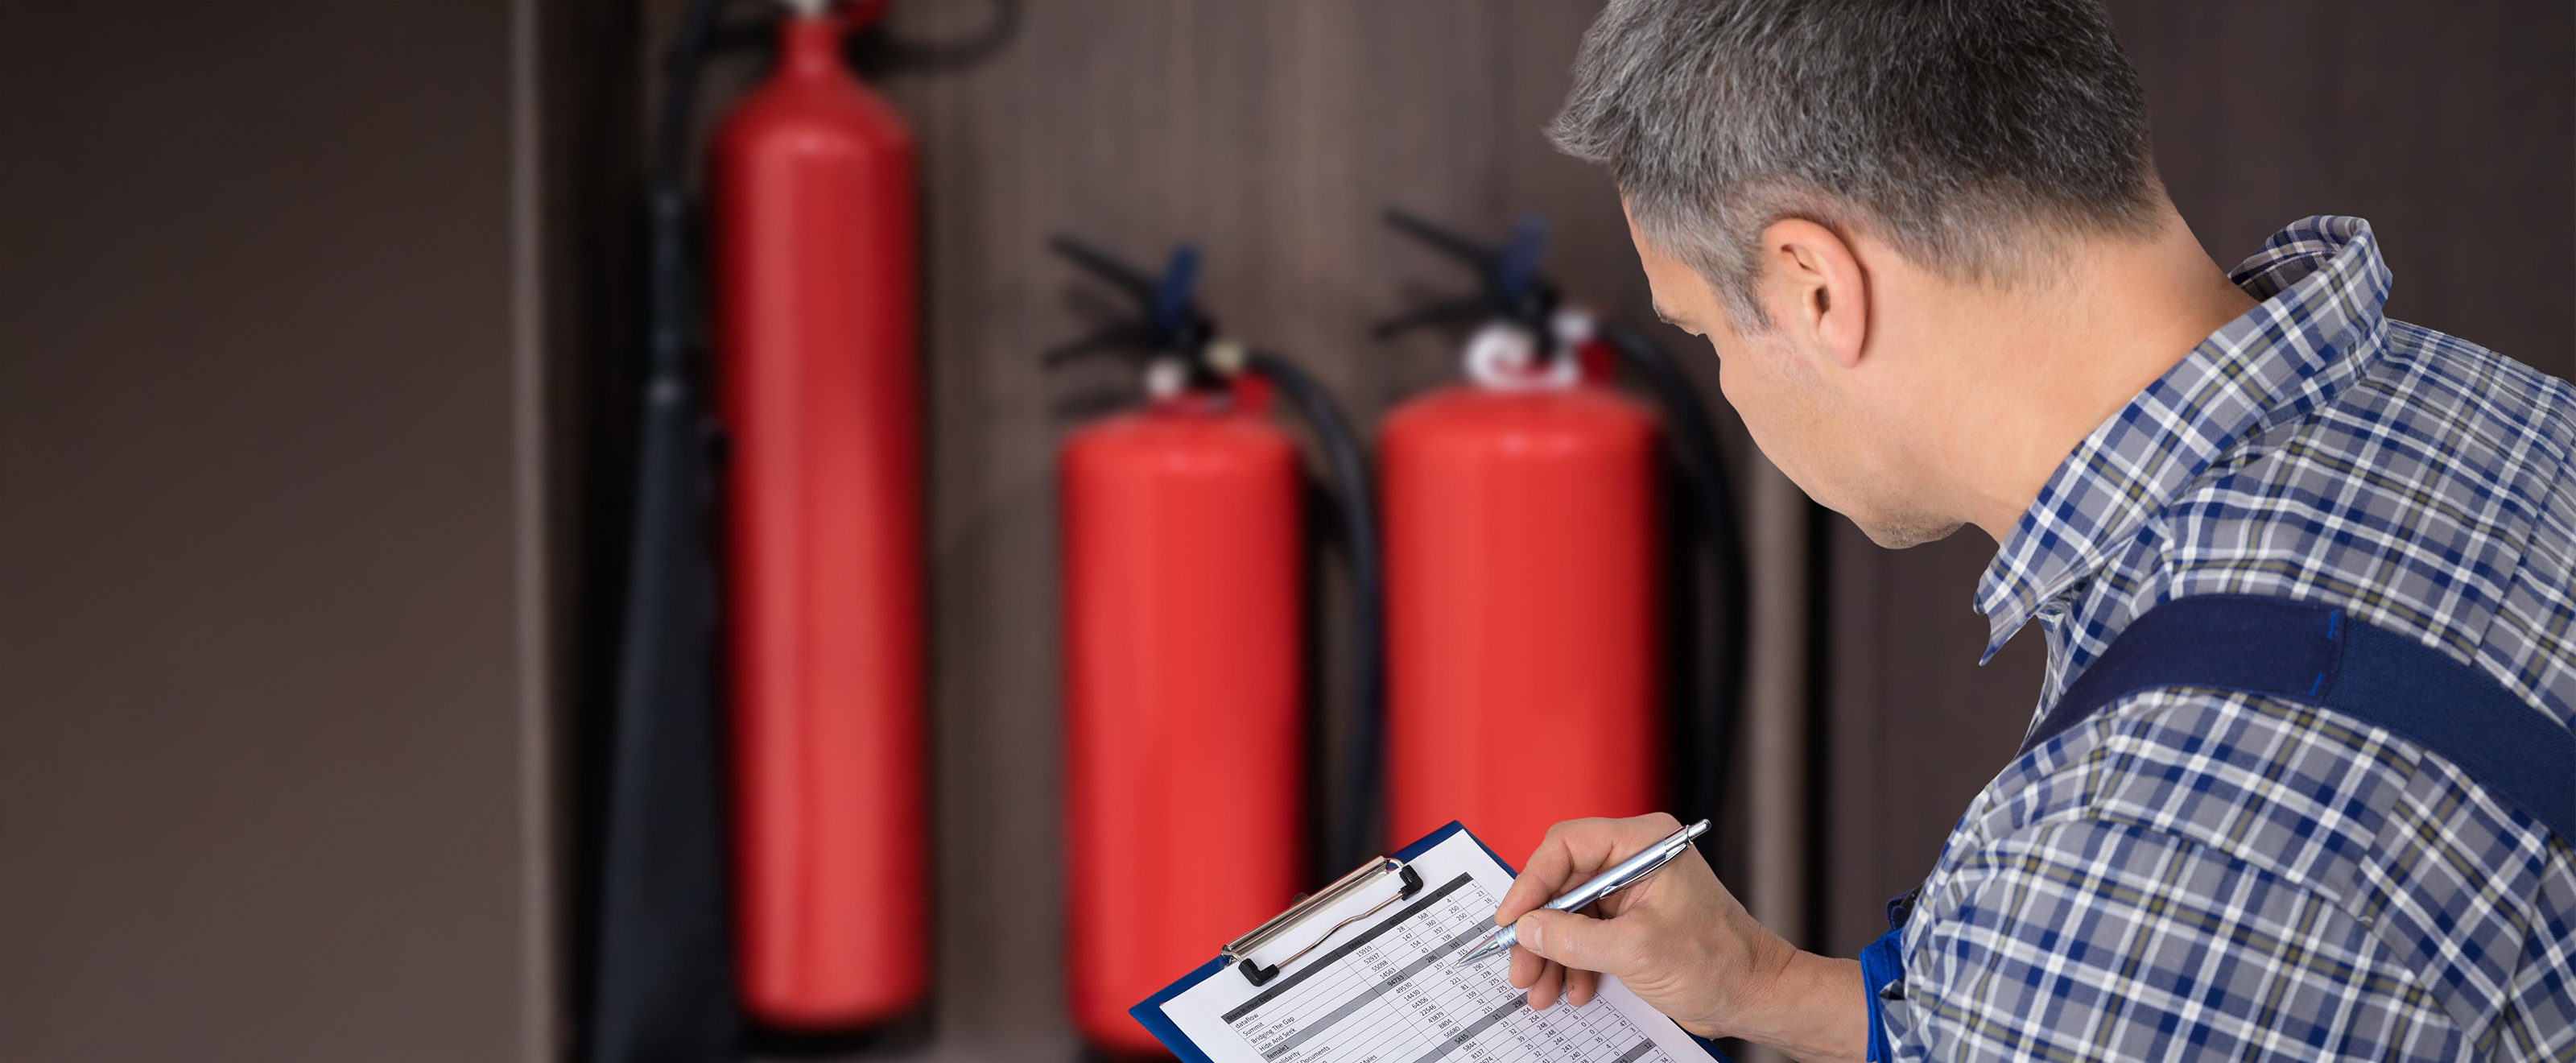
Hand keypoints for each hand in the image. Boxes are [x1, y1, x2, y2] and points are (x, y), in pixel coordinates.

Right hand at [1492, 813, 1866, 1061]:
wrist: (1757, 996)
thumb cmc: (1720, 961)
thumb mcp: (1636, 950)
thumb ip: (1574, 938)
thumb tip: (1526, 928)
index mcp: (1644, 843)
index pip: (1566, 846)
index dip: (1531, 882)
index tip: (1511, 919)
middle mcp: (1635, 859)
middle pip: (1562, 883)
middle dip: (1539, 930)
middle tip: (1519, 965)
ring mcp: (1633, 892)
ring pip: (1570, 914)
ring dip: (1551, 954)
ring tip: (1540, 989)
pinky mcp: (1632, 921)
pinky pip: (1586, 935)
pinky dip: (1573, 963)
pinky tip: (1572, 989)